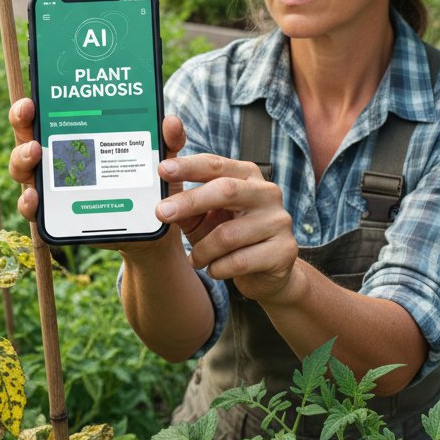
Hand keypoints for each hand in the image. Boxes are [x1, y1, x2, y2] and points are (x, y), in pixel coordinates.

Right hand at [7, 100, 187, 236]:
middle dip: (22, 123)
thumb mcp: (161, 158)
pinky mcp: (57, 215)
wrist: (152, 224)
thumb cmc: (149, 181)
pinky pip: (33, 210)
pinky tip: (35, 198)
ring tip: (33, 153)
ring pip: (24, 170)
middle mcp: (59, 158)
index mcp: (79, 136)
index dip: (34, 103)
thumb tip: (170, 121)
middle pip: (28, 136)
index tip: (33, 97)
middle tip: (28, 115)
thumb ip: (167, 140)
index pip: (49, 114)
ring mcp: (54, 186)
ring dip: (21, 160)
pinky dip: (28, 203)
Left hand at [155, 154, 298, 302]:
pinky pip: (238, 261)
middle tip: (161, 212)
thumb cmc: (229, 238)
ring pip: (228, 235)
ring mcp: (279, 221)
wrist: (266, 273)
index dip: (188, 166)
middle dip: (190, 202)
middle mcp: (267, 193)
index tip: (162, 169)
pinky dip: (217, 268)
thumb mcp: (204, 218)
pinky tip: (214, 269)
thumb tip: (156, 198)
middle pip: (226, 190)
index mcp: (247, 176)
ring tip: (194, 259)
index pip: (215, 165)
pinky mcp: (283, 251)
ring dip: (202, 250)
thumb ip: (185, 205)